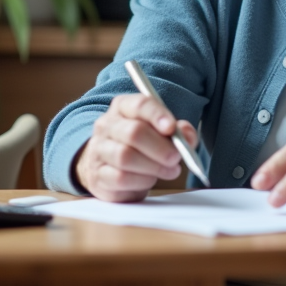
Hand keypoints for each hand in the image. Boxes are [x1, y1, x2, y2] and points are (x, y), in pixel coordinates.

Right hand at [74, 93, 199, 202]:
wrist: (112, 168)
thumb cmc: (142, 146)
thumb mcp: (161, 132)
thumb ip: (179, 132)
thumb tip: (187, 137)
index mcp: (123, 107)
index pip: (139, 104)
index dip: (157, 115)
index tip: (172, 128)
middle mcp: (107, 125)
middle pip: (133, 132)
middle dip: (160, 147)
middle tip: (176, 157)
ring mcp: (99, 150)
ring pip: (125, 156)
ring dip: (153, 166)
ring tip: (169, 170)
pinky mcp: (98, 175)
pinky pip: (121, 178)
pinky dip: (142, 181)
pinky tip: (150, 178)